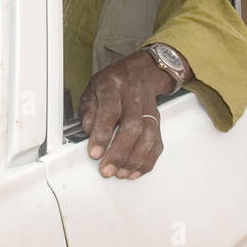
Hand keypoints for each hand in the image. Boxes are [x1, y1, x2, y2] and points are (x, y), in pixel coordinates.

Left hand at [78, 49, 176, 179]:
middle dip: (119, 152)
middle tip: (107, 170)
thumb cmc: (112, 84)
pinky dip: (147, 161)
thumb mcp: (92, 89)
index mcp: (113, 86)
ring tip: (120, 174)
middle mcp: (134, 97)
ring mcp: (149, 110)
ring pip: (148, 136)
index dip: (102, 134)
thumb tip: (89, 132)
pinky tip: (135, 171)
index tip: (94, 153)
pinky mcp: (158, 122)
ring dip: (134, 160)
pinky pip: (157, 143)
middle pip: (132, 126)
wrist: (140, 72)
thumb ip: (88, 110)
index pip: (110, 111)